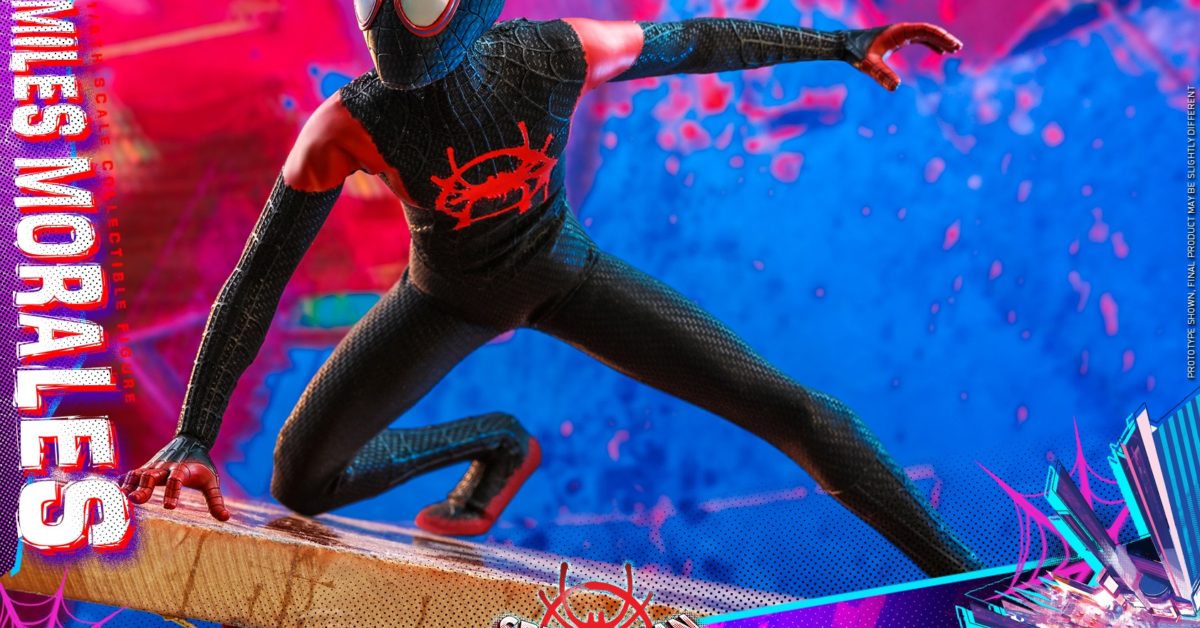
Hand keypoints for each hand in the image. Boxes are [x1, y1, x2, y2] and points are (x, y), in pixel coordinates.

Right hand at [120, 435, 230, 520]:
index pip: (177, 480)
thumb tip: (225, 518)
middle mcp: (165, 467)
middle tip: (136, 500)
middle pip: (152, 475)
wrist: (191, 441)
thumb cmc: (201, 466)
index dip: (173, 492)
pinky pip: (131, 473)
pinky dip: (123, 481)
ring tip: (124, 498)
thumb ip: (215, 500)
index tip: (170, 507)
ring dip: (130, 485)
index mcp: (183, 469)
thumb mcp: (211, 481)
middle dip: (144, 488)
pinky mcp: (145, 468)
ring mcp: (153, 466)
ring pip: (139, 473)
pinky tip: (115, 491)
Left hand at [845, 23, 962, 90]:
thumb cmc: (856, 54)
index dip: (940, 37)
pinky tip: (939, 52)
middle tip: (958, 47)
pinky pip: (918, 39)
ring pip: (925, 35)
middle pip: (928, 31)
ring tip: (954, 49)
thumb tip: (896, 87)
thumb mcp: (869, 66)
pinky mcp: (897, 40)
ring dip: (940, 41)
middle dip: (944, 38)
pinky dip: (930, 44)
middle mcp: (901, 30)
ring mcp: (900, 34)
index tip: (953, 45)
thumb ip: (882, 75)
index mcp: (898, 32)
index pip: (925, 30)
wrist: (844, 45)